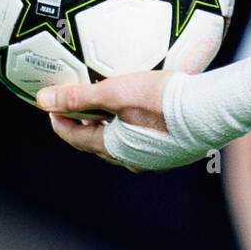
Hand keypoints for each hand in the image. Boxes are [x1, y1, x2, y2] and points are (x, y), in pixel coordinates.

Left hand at [36, 70, 173, 170]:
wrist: (208, 111)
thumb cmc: (161, 100)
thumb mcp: (116, 91)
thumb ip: (78, 96)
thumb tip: (42, 99)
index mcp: (113, 147)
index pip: (75, 137)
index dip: (59, 122)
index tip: (50, 107)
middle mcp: (130, 159)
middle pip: (96, 143)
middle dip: (82, 125)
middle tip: (74, 106)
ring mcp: (153, 158)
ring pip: (120, 143)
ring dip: (108, 127)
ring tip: (106, 106)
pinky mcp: (172, 151)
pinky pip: (142, 141)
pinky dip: (131, 127)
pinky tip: (140, 111)